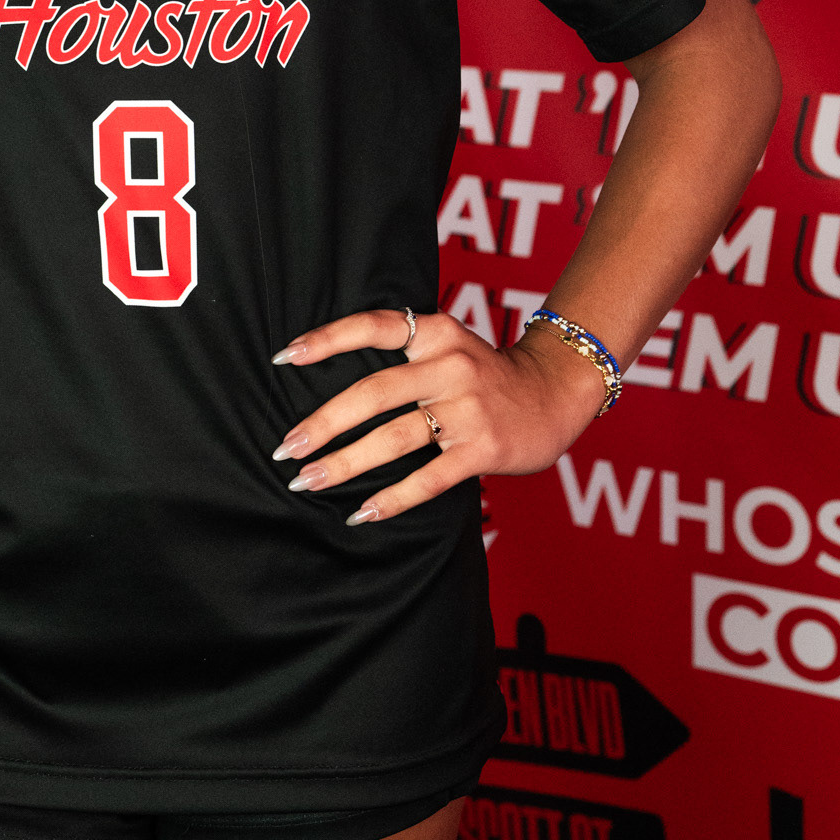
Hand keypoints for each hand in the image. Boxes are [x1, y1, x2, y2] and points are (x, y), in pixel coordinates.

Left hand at [270, 309, 606, 525]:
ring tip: (309, 481)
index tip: (285, 357)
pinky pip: (429, 478)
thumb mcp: (448, 344)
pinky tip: (361, 513)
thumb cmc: (484, 374)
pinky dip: (392, 498)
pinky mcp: (483, 448)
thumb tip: (328, 378)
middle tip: (287, 447)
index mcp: (436, 332)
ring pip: (394, 439)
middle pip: (374, 393)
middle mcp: (450, 364)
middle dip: (324, 423)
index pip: (373, 326)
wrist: (553, 394)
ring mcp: (468, 408)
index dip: (327, 339)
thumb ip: (402, 354)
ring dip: (345, 464)